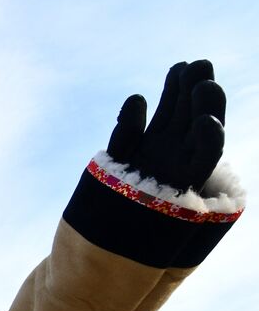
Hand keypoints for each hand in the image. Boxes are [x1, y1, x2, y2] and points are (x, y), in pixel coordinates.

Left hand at [107, 59, 225, 192]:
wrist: (105, 245)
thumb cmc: (111, 203)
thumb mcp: (119, 159)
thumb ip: (128, 131)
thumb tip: (138, 98)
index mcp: (161, 145)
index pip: (177, 110)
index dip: (178, 88)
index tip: (179, 66)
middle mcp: (176, 155)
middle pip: (193, 116)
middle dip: (197, 91)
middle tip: (199, 65)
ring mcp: (180, 169)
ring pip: (202, 132)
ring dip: (206, 108)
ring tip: (204, 84)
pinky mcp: (183, 186)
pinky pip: (198, 160)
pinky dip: (203, 139)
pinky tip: (194, 117)